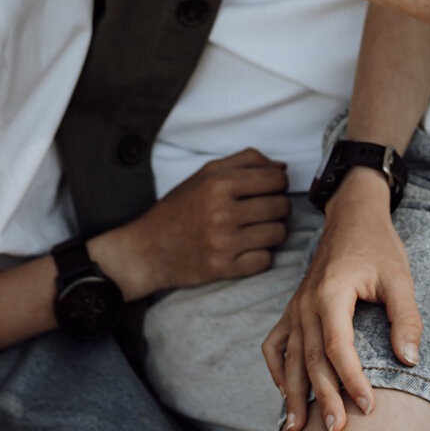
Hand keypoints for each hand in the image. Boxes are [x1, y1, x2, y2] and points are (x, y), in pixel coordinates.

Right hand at [113, 149, 290, 293]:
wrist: (147, 250)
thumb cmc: (178, 208)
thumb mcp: (205, 174)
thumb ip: (245, 161)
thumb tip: (281, 168)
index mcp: (218, 184)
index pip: (276, 180)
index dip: (278, 183)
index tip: (269, 189)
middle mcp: (222, 213)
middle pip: (281, 206)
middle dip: (278, 207)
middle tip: (262, 210)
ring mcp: (224, 243)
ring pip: (279, 233)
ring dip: (273, 230)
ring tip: (256, 228)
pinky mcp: (224, 269)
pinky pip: (266, 260)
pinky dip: (261, 254)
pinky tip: (247, 248)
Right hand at [262, 169, 421, 430]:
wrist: (352, 217)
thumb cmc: (379, 247)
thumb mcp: (400, 277)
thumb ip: (406, 318)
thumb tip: (409, 360)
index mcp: (332, 293)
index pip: (338, 348)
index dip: (352, 381)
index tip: (369, 408)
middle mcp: (306, 303)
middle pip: (311, 360)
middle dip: (322, 398)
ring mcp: (295, 307)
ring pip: (290, 358)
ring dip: (293, 394)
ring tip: (296, 429)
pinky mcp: (293, 309)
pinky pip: (275, 344)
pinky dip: (277, 368)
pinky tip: (284, 390)